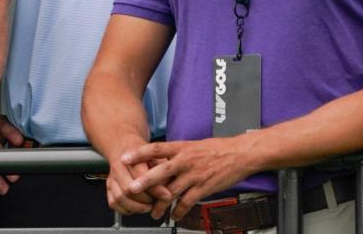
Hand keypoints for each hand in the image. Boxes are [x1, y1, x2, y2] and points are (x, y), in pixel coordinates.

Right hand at [105, 136, 173, 218]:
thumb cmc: (143, 154)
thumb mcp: (156, 156)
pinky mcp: (109, 187)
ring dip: (136, 207)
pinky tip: (137, 207)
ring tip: (149, 207)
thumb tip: (170, 189)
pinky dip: (126, 209)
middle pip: (128, 189)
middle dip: (145, 200)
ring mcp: (112, 177)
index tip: (167, 196)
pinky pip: (114, 203)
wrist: (124, 147)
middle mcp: (118, 167)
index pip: (141, 175)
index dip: (155, 188)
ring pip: (120, 198)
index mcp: (131, 156)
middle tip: (157, 202)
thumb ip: (163, 171)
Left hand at [123, 136, 255, 219]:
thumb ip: (176, 153)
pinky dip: (180, 211)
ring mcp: (194, 175)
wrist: (239, 154)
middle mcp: (185, 161)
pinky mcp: (204, 187)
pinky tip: (174, 216)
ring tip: (153, 213)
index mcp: (180, 147)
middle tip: (131, 189)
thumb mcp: (192, 145)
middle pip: (160, 171)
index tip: (124, 158)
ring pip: (173, 191)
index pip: (155, 149)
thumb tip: (159, 159)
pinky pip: (188, 201)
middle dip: (144, 181)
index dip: (138, 153)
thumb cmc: (215, 149)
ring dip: (161, 204)